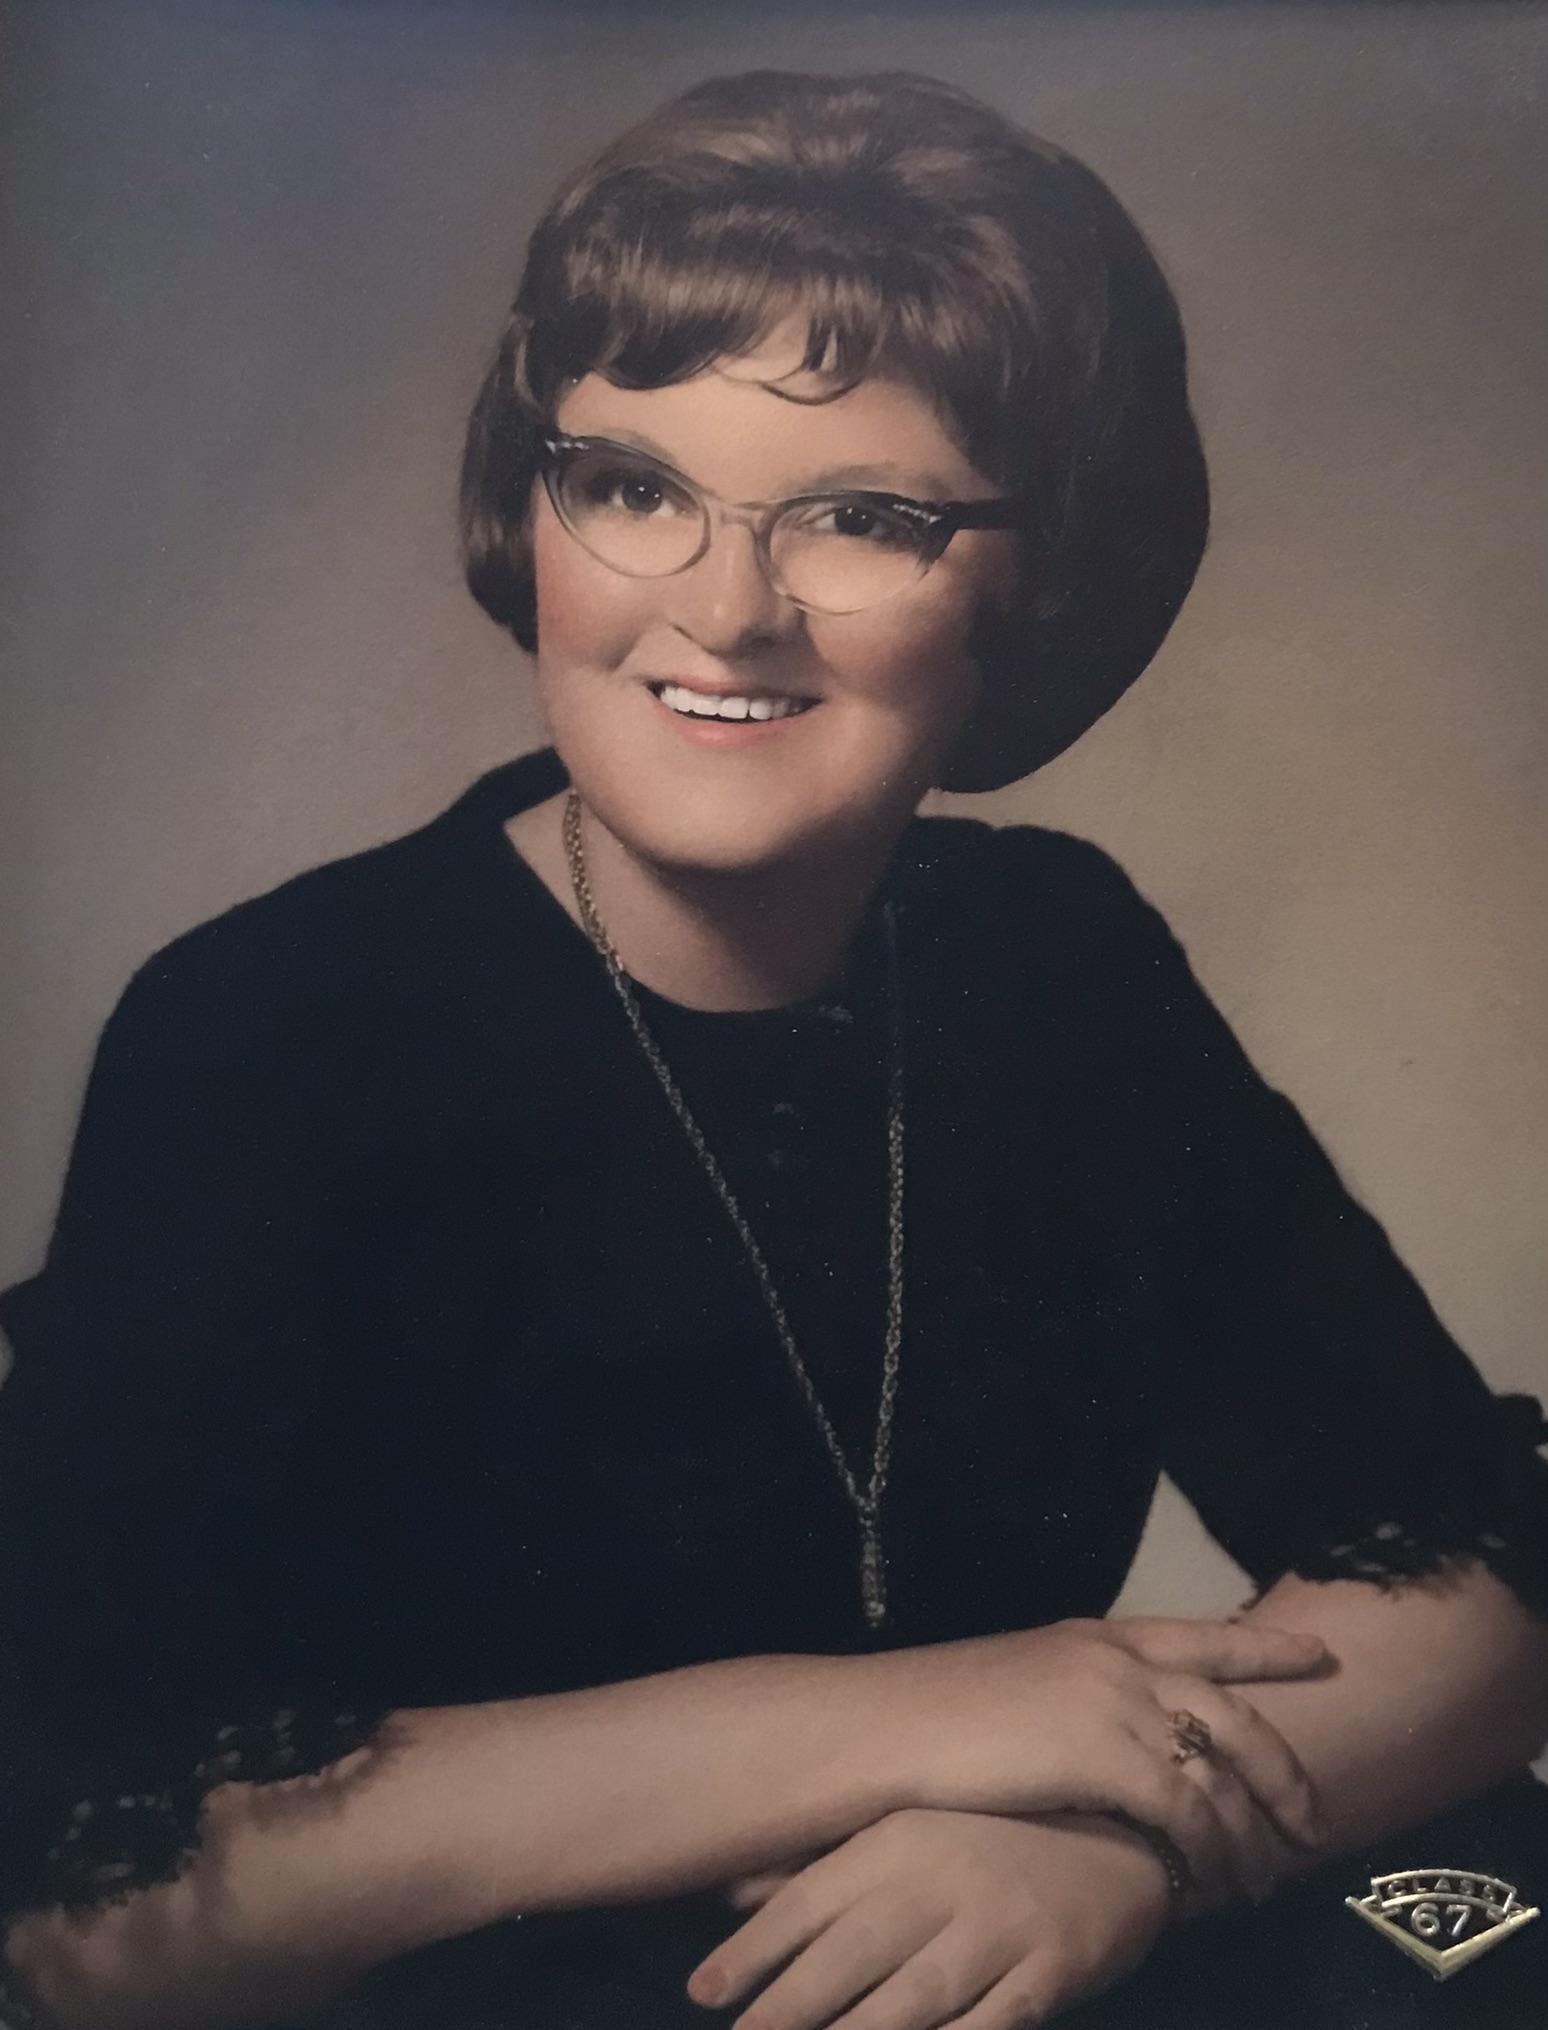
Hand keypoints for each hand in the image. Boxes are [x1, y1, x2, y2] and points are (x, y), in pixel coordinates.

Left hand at [689, 1807, 1170, 2029]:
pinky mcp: (1049, 1977)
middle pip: (850, 1957)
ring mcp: (1000, 1930)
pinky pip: (987, 2028)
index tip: (701, 1993)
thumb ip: (820, 1863)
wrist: (1121, 1835)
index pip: (811, 1898)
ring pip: (911, 2001)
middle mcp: (943, 1879)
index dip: (753, 1950)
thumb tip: (732, 1892)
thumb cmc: (990, 1836)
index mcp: (901, 1837)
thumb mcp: (905, 1832)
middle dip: (786, 2008)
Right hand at [857, 1615, 1331, 1904]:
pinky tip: (1217, 1883)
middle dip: (1284, 1770)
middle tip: (1315, 1820)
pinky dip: (1212, 1851)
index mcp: (1098, 1636)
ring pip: (1221, 1769)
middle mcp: (1120, 1661)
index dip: (1266, 1648)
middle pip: (1235, 1710)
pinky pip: (1189, 1810)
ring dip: (1253, 1830)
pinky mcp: (1108, 1756)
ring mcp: (1117, 1704)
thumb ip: (1076, 1700)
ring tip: (1268, 1878)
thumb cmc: (934, 1715)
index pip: (1204, 1636)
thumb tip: (1109, 1740)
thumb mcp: (1022, 1685)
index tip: (1320, 1656)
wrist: (887, 1728)